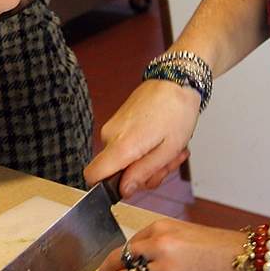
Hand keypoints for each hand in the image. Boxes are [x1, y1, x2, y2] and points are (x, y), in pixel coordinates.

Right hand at [83, 80, 197, 196]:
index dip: (108, 188)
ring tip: (171, 148)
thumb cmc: (177, 111)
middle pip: (116, 172)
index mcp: (122, 145)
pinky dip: (145, 148)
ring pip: (124, 160)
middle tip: (167, 162)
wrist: (176, 80)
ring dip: (148, 160)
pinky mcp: (118, 122)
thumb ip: (143, 173)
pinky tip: (163, 140)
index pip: (92, 176)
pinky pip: (126, 146)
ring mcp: (113, 127)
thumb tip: (124, 190)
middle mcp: (110, 136)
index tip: (132, 185)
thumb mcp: (168, 150)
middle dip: (143, 173)